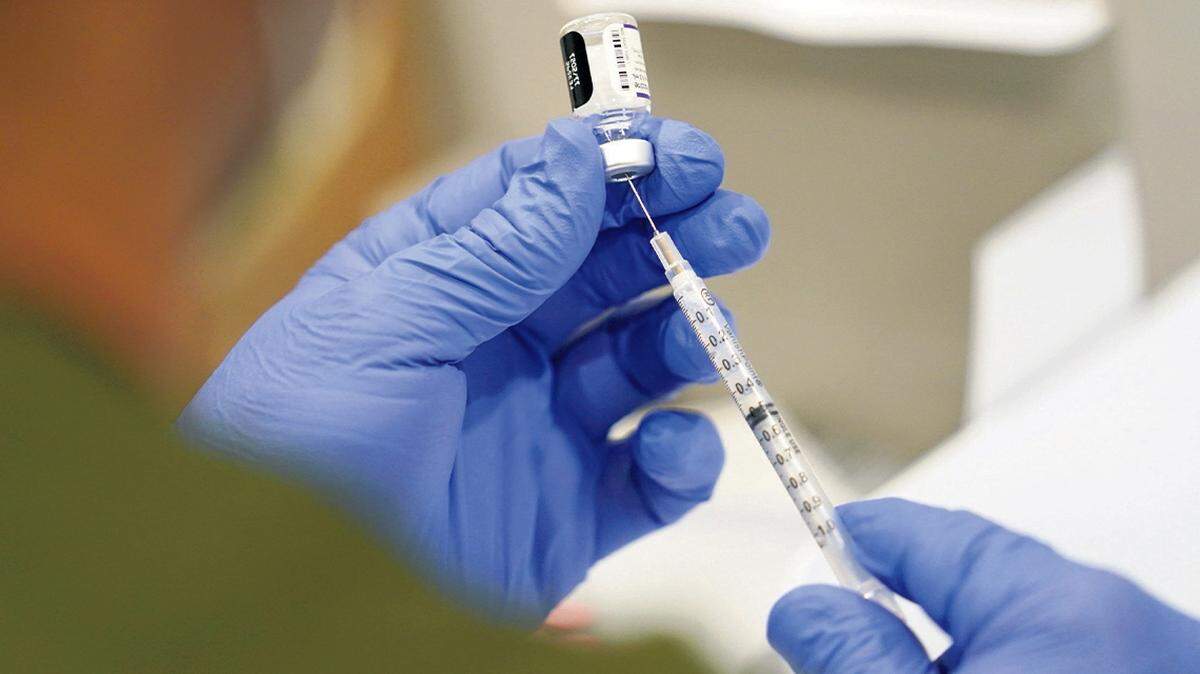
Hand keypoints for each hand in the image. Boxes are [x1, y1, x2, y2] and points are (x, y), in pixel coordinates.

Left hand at [178, 118, 769, 620]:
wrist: (290, 595)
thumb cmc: (291, 447)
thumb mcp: (380, 325)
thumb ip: (490, 250)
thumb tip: (575, 159)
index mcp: (438, 283)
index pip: (541, 205)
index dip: (615, 172)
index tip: (685, 156)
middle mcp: (495, 348)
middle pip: (605, 274)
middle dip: (675, 242)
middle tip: (734, 225)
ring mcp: (536, 428)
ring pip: (640, 364)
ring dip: (686, 336)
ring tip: (707, 331)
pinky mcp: (568, 513)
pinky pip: (649, 478)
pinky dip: (679, 460)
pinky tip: (668, 446)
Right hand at [767, 498, 1199, 672]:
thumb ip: (858, 660)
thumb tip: (804, 608)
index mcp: (1063, 606)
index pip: (925, 532)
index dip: (852, 535)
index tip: (810, 544)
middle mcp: (1124, 618)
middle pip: (973, 584)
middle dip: (902, 614)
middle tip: (849, 655)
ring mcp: (1153, 653)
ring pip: (1020, 630)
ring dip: (959, 654)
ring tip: (914, 673)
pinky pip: (1065, 653)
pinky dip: (1017, 665)